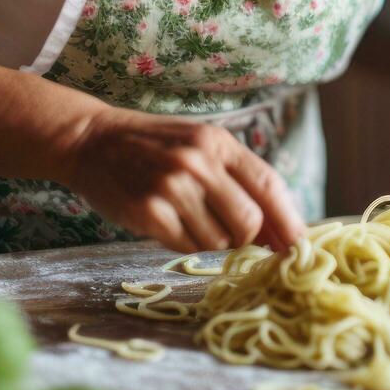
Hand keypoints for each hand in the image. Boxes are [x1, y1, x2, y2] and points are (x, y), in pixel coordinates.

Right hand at [59, 108, 306, 253]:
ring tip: (189, 218)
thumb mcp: (200, 144)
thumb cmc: (154, 146)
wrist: (91, 142)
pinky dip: (184, 243)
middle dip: (248, 238)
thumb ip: (238, 179)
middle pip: (249, 222)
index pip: (269, 186)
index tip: (298, 245)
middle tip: (232, 234)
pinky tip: (169, 223)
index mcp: (218, 142)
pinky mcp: (148, 212)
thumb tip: (279, 231)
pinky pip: (186, 247)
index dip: (288, 220)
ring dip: (212, 242)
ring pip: (218, 242)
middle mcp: (198, 163)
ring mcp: (172, 188)